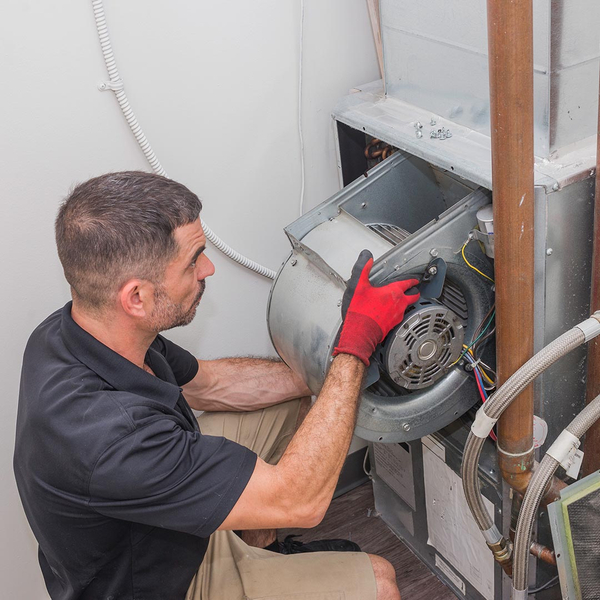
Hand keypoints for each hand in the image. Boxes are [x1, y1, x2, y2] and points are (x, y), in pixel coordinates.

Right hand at [333, 250, 419, 365]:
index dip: (411, 280)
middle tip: (414, 290)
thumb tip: (366, 257)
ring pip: (406, 307)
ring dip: (405, 303)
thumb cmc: (360, 312)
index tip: (414, 280)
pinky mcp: (392, 326)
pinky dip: (397, 313)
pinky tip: (390, 313)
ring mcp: (396, 316)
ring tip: (401, 301)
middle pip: (412, 297)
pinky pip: (399, 317)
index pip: (407, 283)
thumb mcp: (358, 286)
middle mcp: (398, 304)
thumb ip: (363, 269)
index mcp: (392, 293)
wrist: (359, 334)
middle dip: (414, 292)